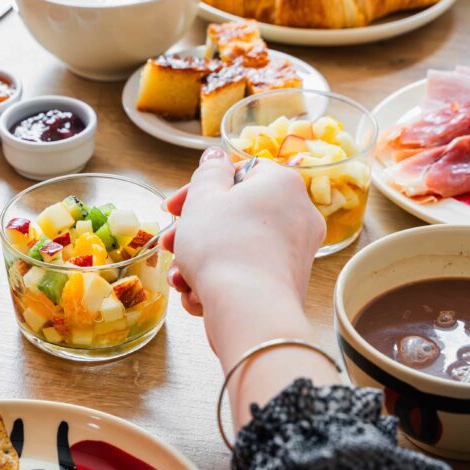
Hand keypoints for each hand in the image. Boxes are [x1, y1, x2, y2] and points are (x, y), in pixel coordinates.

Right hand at [162, 149, 324, 318]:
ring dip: (202, 260)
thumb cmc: (224, 248)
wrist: (249, 312)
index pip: (237, 174)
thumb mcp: (203, 199)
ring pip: (238, 247)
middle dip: (196, 232)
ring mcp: (297, 251)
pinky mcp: (289, 284)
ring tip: (180, 277)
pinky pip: (248, 273)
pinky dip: (222, 280)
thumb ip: (208, 173)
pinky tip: (200, 295)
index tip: (173, 208)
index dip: (198, 190)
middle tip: (170, 244)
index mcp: (282, 183)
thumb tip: (215, 157)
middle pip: (235, 215)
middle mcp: (299, 214)